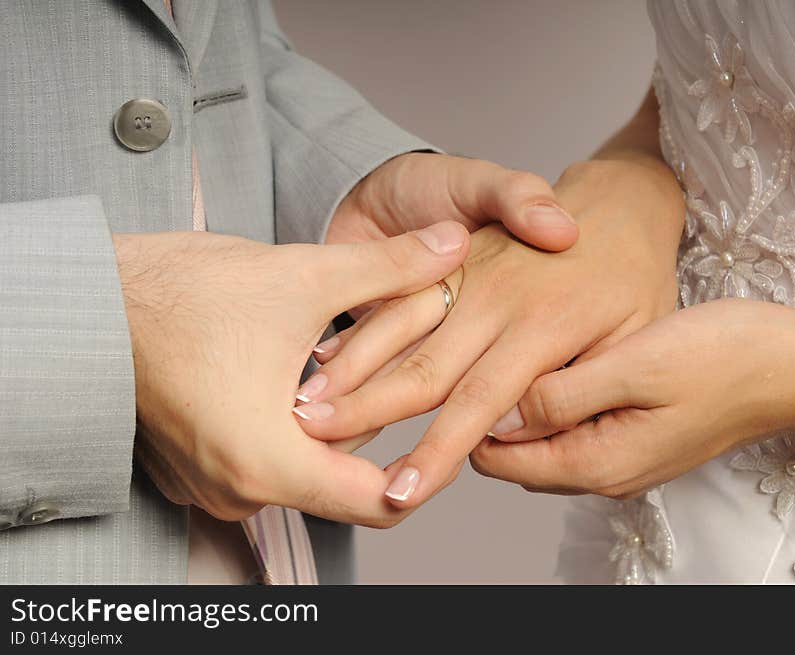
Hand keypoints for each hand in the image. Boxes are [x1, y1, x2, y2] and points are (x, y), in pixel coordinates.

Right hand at [114, 222, 467, 525]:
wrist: (91, 296)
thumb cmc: (179, 293)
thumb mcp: (303, 276)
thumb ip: (391, 266)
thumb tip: (454, 243)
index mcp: (269, 461)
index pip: (381, 501)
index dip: (427, 467)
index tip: (450, 425)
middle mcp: (238, 489)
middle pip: (345, 474)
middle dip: (379, 422)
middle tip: (406, 369)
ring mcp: (212, 482)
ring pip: (307, 463)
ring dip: (336, 420)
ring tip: (350, 363)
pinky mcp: (196, 465)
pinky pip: (268, 458)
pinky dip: (295, 425)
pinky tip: (300, 376)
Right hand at [295, 157, 683, 508]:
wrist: (621, 200)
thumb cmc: (636, 274)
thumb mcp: (639, 335)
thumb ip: (577, 387)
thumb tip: (513, 435)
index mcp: (543, 326)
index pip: (479, 403)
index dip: (437, 452)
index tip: (401, 492)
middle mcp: (495, 301)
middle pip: (422, 369)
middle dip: (366, 413)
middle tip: (314, 444)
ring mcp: (469, 276)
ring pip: (398, 329)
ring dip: (351, 372)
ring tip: (305, 406)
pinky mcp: (451, 261)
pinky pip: (398, 295)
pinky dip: (361, 329)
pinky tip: (327, 358)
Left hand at [470, 299, 794, 496]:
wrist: (791, 365)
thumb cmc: (723, 357)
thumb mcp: (636, 367)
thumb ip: (562, 396)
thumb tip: (495, 416)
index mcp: (597, 460)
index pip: (498, 458)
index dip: (463, 424)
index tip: (445, 378)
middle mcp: (602, 470)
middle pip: (513, 455)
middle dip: (481, 418)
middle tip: (463, 361)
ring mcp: (618, 457)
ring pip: (539, 440)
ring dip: (513, 409)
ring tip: (498, 356)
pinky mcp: (630, 437)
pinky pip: (569, 427)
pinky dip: (546, 402)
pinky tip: (547, 361)